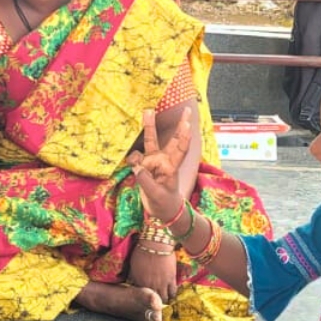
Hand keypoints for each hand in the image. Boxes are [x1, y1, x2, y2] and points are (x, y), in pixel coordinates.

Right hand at [127, 110, 192, 233]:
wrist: (162, 211)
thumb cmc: (164, 204)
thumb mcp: (156, 195)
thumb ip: (146, 181)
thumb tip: (136, 167)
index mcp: (171, 167)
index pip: (180, 150)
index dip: (184, 137)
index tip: (188, 124)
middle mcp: (163, 161)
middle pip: (171, 139)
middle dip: (178, 124)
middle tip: (185, 109)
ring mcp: (153, 162)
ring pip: (151, 142)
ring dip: (149, 127)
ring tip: (147, 111)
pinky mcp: (143, 166)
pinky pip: (135, 158)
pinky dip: (132, 160)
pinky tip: (132, 168)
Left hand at [127, 240, 178, 303]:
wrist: (155, 244)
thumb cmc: (142, 251)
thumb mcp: (133, 265)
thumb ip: (133, 276)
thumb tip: (132, 281)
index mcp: (140, 282)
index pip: (142, 295)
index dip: (145, 297)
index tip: (147, 298)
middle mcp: (150, 285)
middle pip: (154, 299)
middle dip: (155, 302)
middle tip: (157, 302)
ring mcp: (162, 283)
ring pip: (164, 298)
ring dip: (165, 299)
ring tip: (165, 300)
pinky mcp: (171, 279)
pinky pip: (173, 291)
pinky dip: (172, 294)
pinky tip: (172, 295)